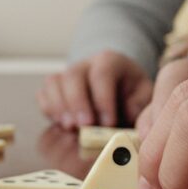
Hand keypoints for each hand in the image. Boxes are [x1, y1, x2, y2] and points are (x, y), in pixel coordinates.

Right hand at [37, 50, 152, 129]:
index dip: (103, 99)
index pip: (102, 74)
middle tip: (84, 126)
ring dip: (60, 107)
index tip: (108, 123)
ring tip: (70, 127)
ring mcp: (66, 74)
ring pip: (54, 82)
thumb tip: (127, 114)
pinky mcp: (54, 88)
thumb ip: (140, 103)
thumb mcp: (143, 94)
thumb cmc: (131, 92)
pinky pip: (43, 94)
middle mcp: (85, 64)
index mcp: (110, 61)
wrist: (117, 86)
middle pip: (73, 75)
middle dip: (77, 103)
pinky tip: (61, 123)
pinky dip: (49, 109)